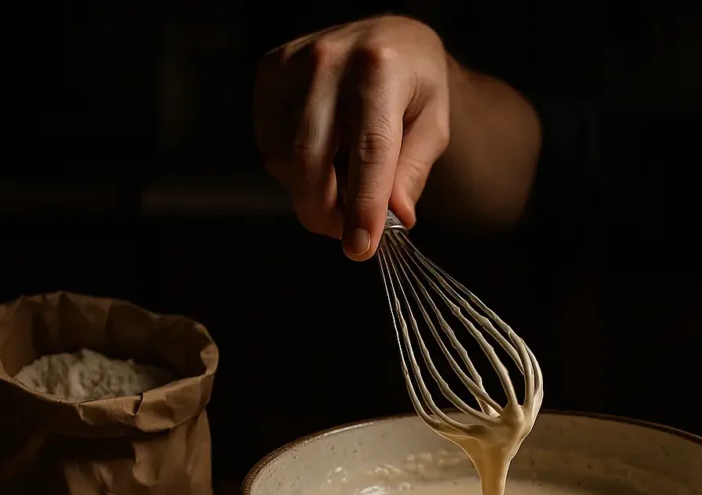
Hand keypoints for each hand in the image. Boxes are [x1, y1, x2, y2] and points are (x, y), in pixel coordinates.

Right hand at [254, 17, 450, 259]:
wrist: (389, 39)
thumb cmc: (416, 86)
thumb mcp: (433, 126)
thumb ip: (412, 172)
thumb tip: (395, 218)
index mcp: (380, 69)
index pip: (368, 151)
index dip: (363, 206)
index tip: (360, 248)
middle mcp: (329, 60)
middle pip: (311, 161)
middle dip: (327, 212)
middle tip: (350, 233)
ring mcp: (291, 64)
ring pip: (284, 159)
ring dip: (311, 191)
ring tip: (345, 183)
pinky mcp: (268, 72)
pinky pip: (269, 143)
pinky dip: (293, 165)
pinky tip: (323, 152)